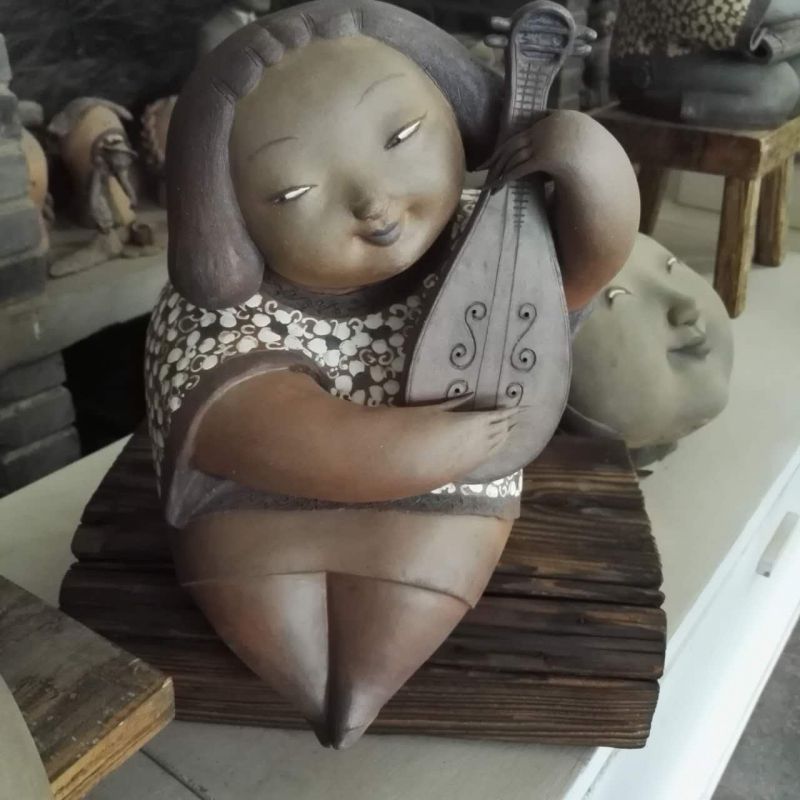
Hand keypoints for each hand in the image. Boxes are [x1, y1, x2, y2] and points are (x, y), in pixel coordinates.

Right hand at [405, 396, 522, 481]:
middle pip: (502, 430)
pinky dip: (498, 447)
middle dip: (510, 422)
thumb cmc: (421, 430)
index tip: (519, 406)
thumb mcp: (435, 411)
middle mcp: (480, 440)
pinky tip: (498, 445)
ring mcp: (477, 455)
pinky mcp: (470, 466)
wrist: (412, 461)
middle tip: (516, 416)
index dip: (510, 411)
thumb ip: (455, 403)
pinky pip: (491, 455)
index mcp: (473, 422)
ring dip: (506, 435)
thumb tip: (469, 395)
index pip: (498, 416)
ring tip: (512, 428)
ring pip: (498, 444)